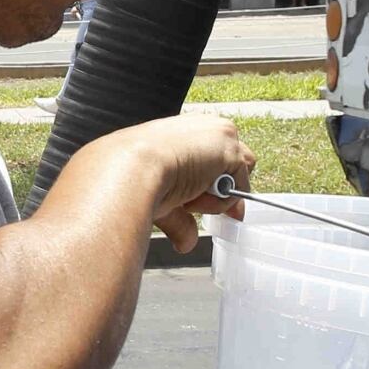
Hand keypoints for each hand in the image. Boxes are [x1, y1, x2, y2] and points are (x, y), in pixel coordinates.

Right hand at [130, 111, 254, 249]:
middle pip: (234, 158)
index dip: (213, 180)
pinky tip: (195, 199)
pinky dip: (221, 202)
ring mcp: (220, 137)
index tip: (206, 203)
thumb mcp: (161, 197)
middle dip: (226, 187)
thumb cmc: (131, 175)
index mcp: (184, 130)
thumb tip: (186, 242)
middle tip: (210, 208)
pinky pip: (239, 187)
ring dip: (220, 194)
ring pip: (238, 172)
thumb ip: (181, 217)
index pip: (212, 153)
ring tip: (190, 201)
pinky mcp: (231, 151)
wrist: (129, 167)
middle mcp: (204, 127)